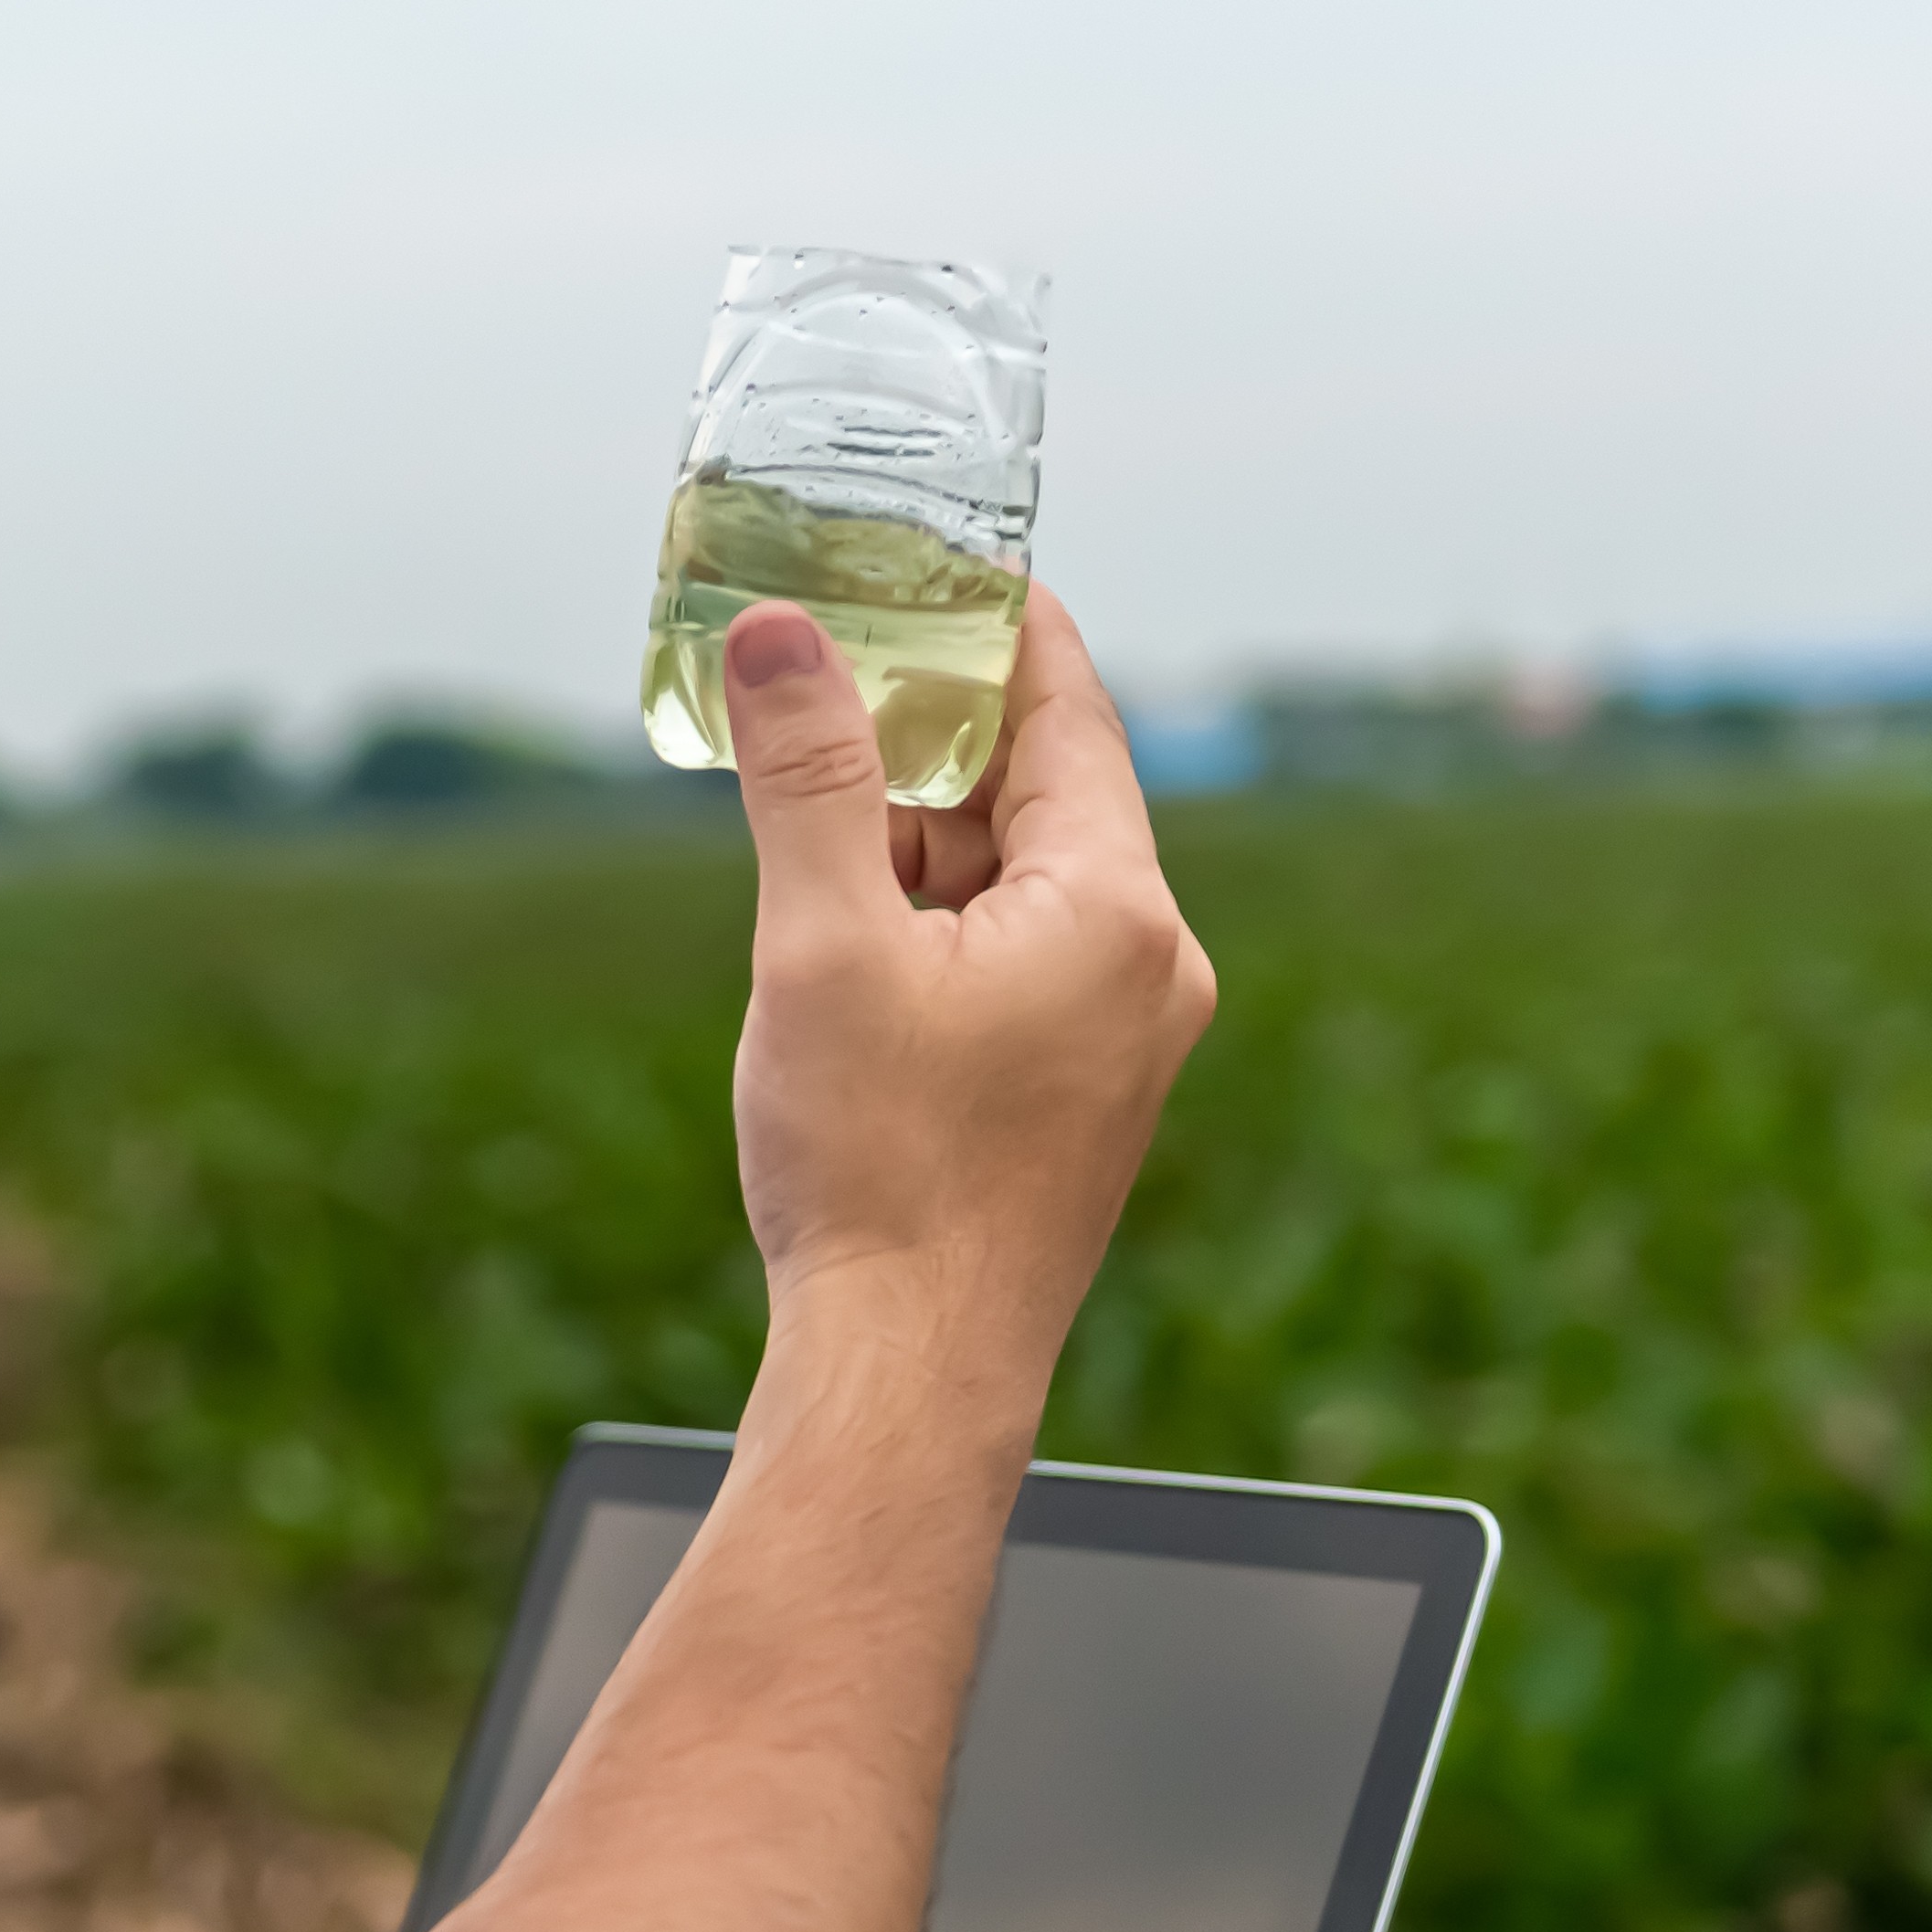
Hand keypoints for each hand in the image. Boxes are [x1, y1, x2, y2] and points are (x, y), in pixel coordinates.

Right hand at [719, 589, 1217, 1379]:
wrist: (909, 1375)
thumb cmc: (879, 1176)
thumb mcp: (821, 944)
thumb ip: (809, 775)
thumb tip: (781, 636)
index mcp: (1120, 910)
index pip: (1071, 706)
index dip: (998, 619)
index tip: (937, 556)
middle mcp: (1150, 964)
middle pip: (1048, 787)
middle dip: (936, 728)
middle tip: (835, 660)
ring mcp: (1123, 1034)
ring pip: (1023, 876)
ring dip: (924, 831)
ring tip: (811, 796)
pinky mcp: (1080, 1091)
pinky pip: (1020, 954)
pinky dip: (939, 913)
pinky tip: (847, 921)